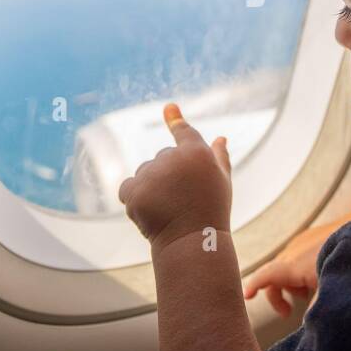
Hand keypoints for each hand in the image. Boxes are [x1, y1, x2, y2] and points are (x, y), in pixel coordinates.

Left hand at [118, 103, 232, 253]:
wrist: (194, 242)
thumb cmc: (212, 213)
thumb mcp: (222, 182)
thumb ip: (220, 157)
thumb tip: (221, 137)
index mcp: (196, 152)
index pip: (184, 131)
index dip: (175, 119)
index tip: (169, 107)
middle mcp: (172, 157)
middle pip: (163, 158)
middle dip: (169, 174)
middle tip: (183, 199)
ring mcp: (151, 173)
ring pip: (145, 173)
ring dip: (151, 186)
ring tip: (168, 209)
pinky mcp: (134, 190)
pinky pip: (128, 188)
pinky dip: (135, 198)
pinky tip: (150, 212)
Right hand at [241, 220, 331, 317]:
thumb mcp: (334, 291)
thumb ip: (318, 309)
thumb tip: (311, 327)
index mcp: (296, 265)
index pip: (267, 276)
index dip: (255, 286)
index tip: (247, 296)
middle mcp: (295, 250)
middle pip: (274, 274)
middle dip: (278, 295)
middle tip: (288, 313)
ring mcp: (304, 240)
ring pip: (286, 265)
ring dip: (291, 283)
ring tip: (309, 295)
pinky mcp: (314, 235)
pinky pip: (297, 256)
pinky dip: (299, 272)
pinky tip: (319, 278)